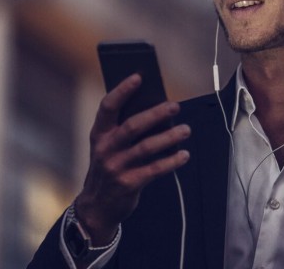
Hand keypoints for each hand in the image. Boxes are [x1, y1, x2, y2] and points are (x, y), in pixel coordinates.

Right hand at [73, 74, 190, 244]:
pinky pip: (154, 169)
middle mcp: (104, 149)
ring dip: (169, 137)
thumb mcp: (109, 146)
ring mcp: (115, 167)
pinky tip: (184, 155)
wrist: (97, 206)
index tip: (138, 77)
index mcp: (98, 134)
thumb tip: (157, 108)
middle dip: (155, 114)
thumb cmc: (110, 166)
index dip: (122, 91)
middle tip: (175, 105)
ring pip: (146, 148)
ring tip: (186, 129)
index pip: (107, 107)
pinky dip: (171, 161)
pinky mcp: (128, 184)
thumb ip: (125, 128)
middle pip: (132, 126)